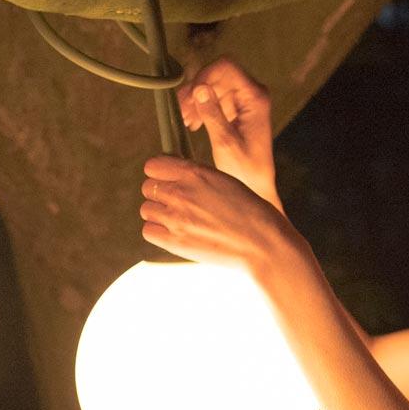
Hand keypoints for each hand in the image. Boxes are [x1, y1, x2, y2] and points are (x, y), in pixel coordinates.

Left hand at [140, 155, 299, 277]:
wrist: (262, 243)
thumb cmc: (249, 211)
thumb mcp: (224, 181)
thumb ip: (197, 177)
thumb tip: (174, 176)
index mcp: (195, 173)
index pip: (153, 166)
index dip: (159, 173)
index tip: (168, 180)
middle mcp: (181, 193)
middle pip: (148, 187)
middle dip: (159, 193)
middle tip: (176, 203)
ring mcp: (176, 218)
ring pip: (146, 209)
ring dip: (158, 213)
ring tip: (178, 219)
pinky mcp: (175, 242)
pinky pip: (148, 231)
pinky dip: (157, 231)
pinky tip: (174, 233)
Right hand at [178, 56, 279, 208]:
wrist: (256, 185)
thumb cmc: (245, 169)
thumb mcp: (225, 142)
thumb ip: (212, 113)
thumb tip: (199, 88)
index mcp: (255, 97)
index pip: (226, 67)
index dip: (203, 75)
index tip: (189, 97)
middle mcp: (252, 94)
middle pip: (217, 74)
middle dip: (197, 89)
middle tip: (181, 111)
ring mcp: (245, 101)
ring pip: (214, 85)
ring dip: (196, 99)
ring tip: (185, 120)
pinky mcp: (238, 110)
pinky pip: (215, 98)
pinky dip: (201, 107)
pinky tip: (192, 124)